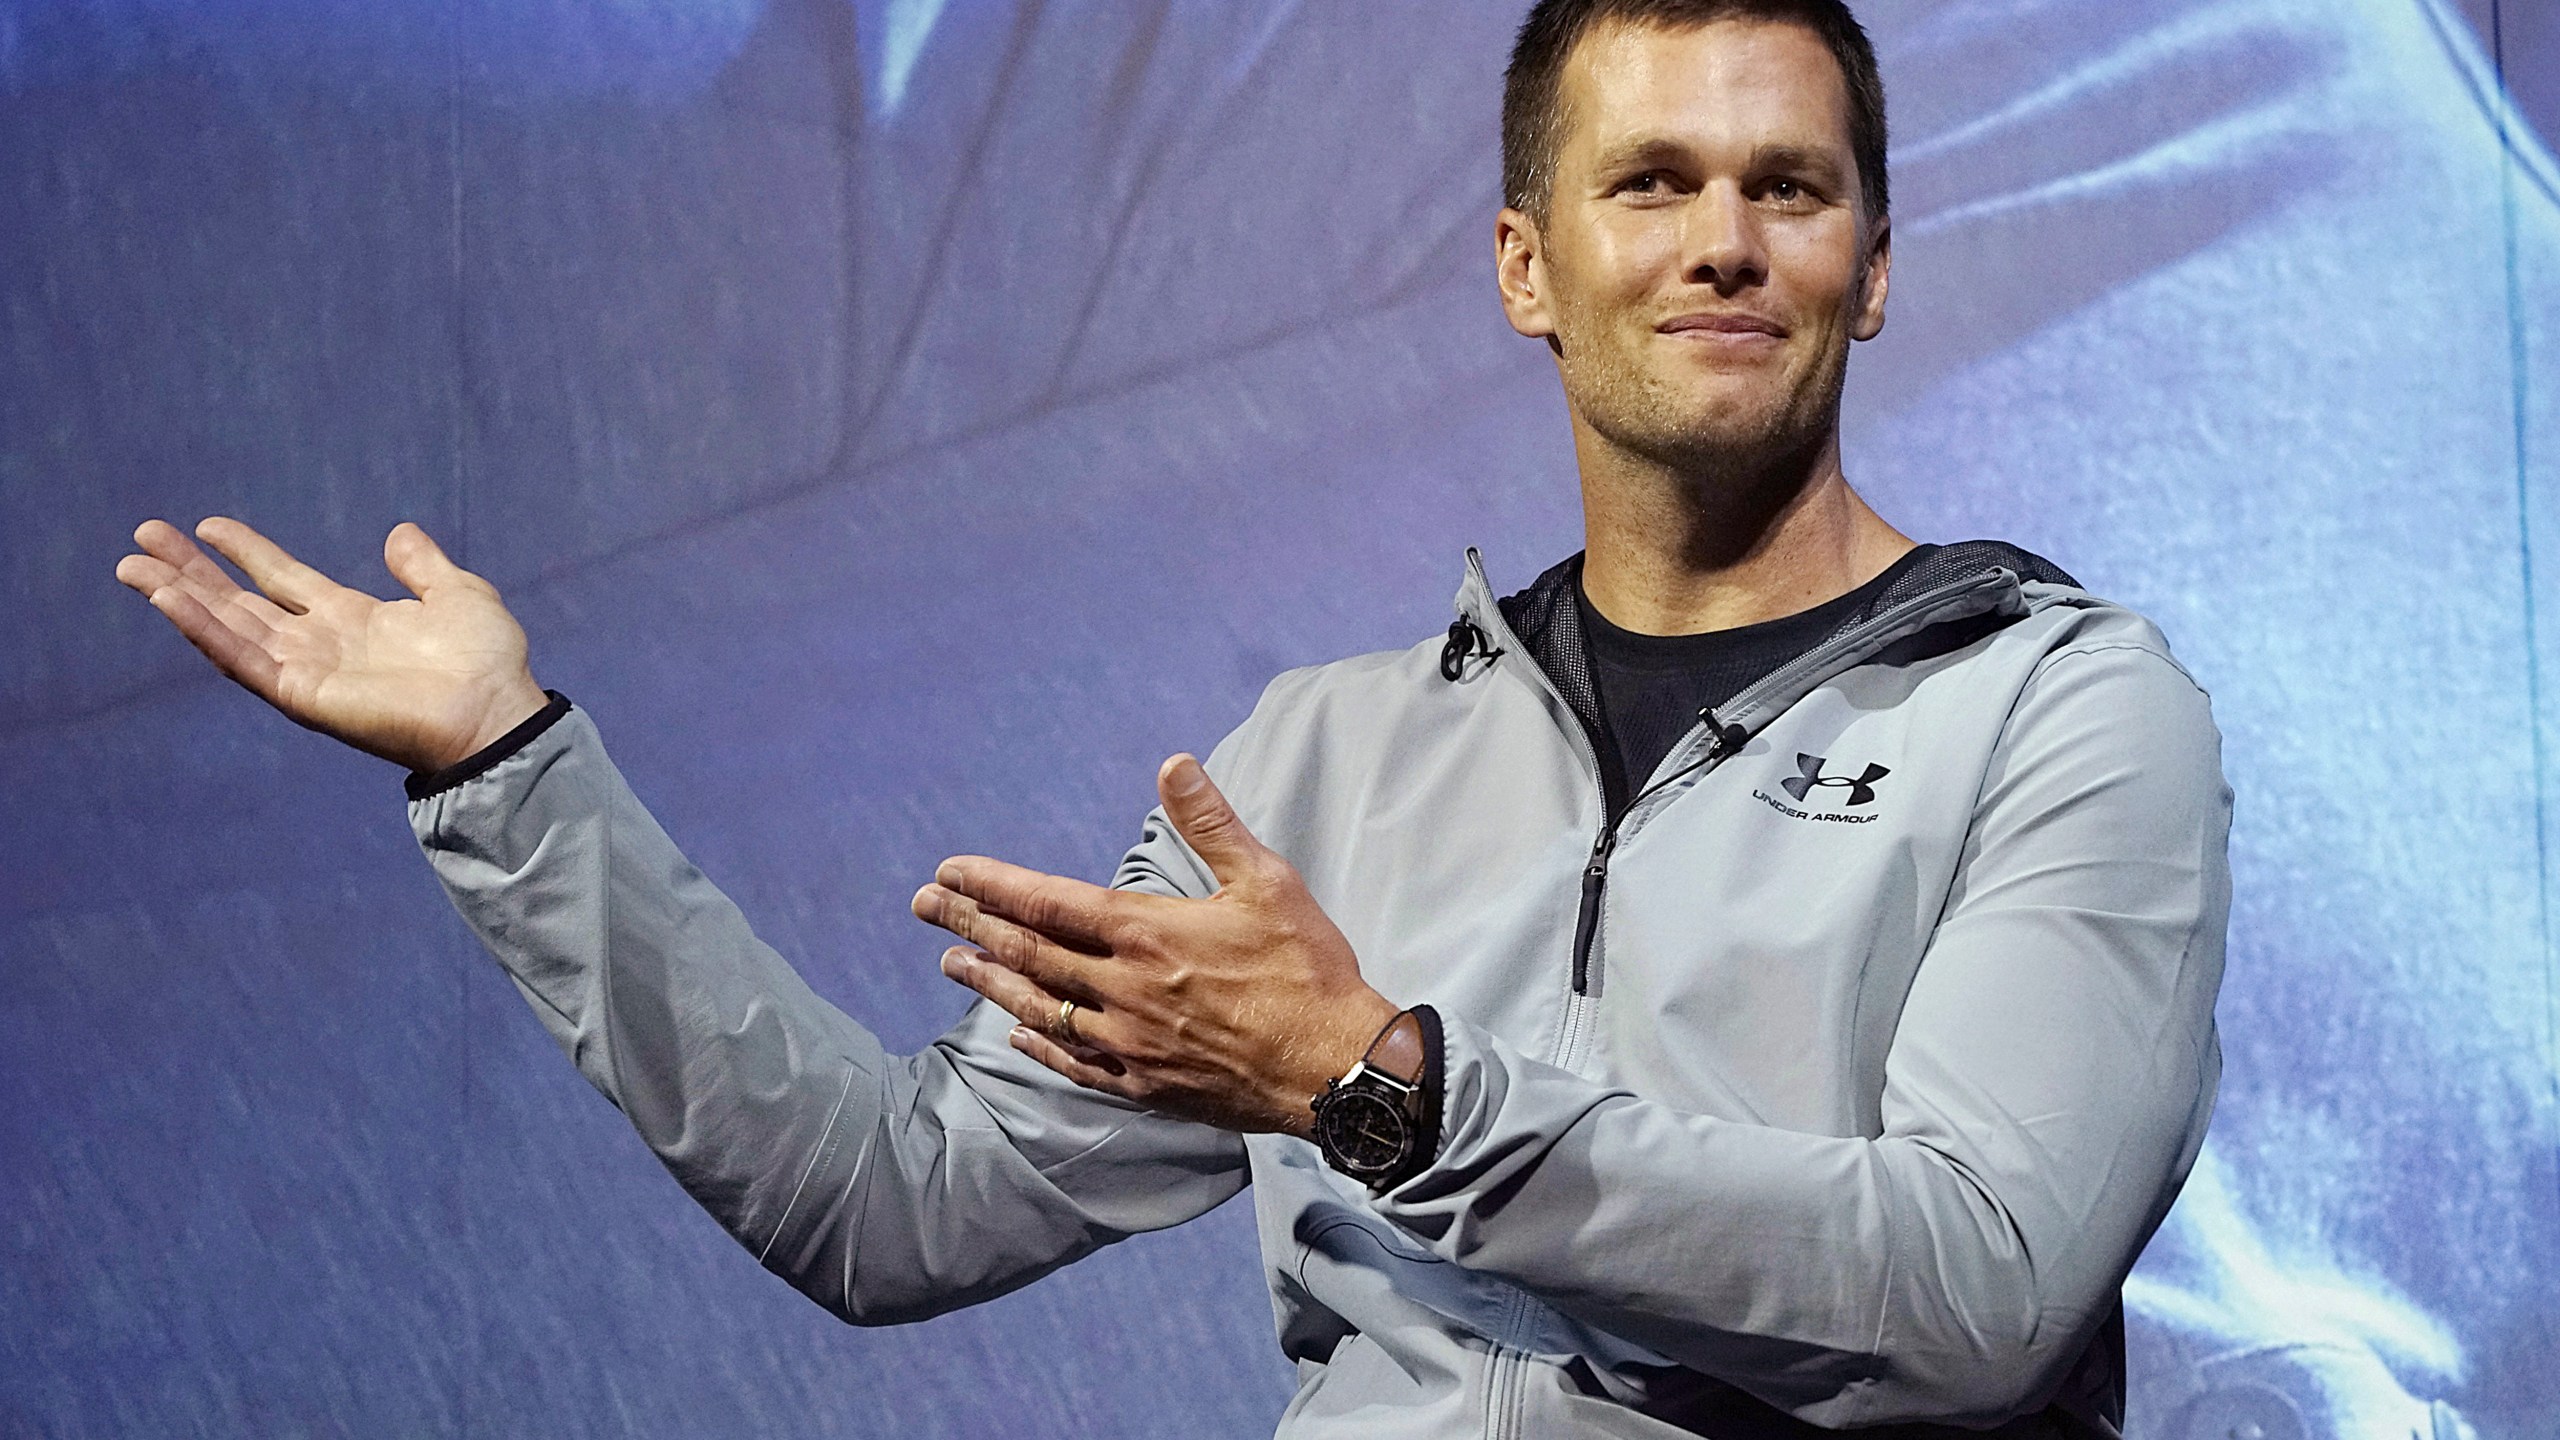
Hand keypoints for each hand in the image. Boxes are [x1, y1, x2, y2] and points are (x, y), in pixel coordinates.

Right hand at [114, 517, 549, 772]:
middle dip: (191, 572)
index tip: (208, 525)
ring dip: (179, 598)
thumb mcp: (458, 593)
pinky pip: (242, 660)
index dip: (247, 552)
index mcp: (353, 618)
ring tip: (133, 567)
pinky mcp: (301, 695)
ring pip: (227, 628)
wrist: (497, 712)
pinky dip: (204, 632)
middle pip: (240, 602)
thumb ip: (423, 566)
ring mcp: (306, 670)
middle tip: (143, 538)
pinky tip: (170, 601)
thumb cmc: (487, 662)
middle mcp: (320, 643)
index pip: (284, 579)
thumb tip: (399, 533)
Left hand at [911, 754, 1399, 1136]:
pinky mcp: (1146, 1084)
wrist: (1334, 1067)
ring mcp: (1130, 1042)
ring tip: (950, 964)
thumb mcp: (1266, 881)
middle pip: (1028, 953)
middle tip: (923, 906)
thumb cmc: (1306, 968)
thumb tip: (1173, 763)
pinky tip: (1015, 1034)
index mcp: (1146, 934)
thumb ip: (1212, 823)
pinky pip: (1076, 1063)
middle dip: (969, 925)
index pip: (1047, 902)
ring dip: (990, 983)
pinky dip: (1038, 1044)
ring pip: (1041, 1008)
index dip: (991, 884)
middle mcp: (1124, 989)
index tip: (949, 871)